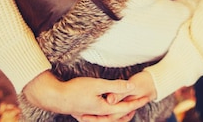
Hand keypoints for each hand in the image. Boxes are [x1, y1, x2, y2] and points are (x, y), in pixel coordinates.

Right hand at [23, 71, 148, 119]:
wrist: (55, 97)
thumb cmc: (75, 89)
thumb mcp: (98, 84)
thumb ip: (115, 86)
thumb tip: (132, 86)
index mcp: (103, 109)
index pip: (125, 107)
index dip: (137, 102)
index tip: (147, 97)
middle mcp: (98, 115)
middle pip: (118, 116)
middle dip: (131, 110)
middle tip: (141, 102)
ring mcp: (89, 116)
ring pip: (109, 118)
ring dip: (120, 114)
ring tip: (128, 108)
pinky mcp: (83, 114)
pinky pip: (100, 118)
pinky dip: (108, 115)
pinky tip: (107, 111)